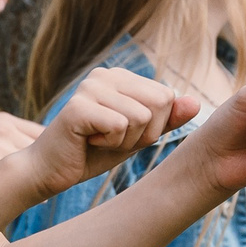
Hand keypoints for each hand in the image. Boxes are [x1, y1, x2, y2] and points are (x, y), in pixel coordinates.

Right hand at [20, 65, 201, 197]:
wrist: (49, 171)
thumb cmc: (91, 153)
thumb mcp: (136, 137)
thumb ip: (165, 119)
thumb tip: (195, 103)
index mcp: (118, 77)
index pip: (165, 97)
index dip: (153, 127)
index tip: (122, 134)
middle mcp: (104, 75)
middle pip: (158, 103)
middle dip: (143, 134)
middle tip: (111, 140)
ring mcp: (90, 88)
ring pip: (140, 118)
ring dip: (124, 142)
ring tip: (98, 141)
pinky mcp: (78, 107)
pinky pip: (120, 126)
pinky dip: (109, 145)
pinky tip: (88, 142)